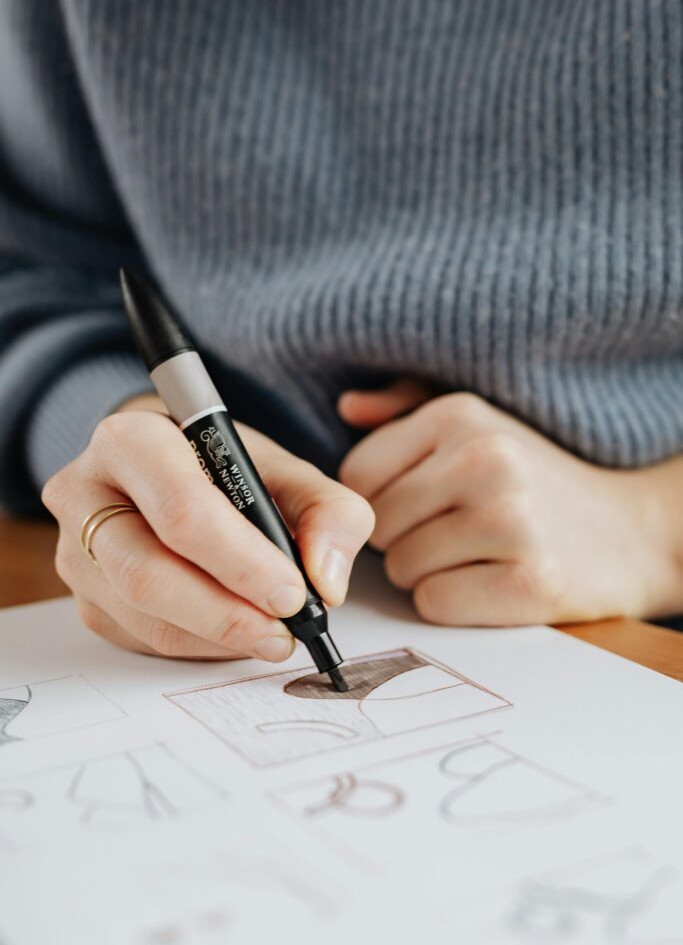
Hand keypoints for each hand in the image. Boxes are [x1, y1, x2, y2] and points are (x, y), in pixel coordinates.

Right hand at [43, 396, 373, 658]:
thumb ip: (328, 512)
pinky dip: (200, 646)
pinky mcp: (86, 599)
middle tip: (285, 631)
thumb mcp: (285, 470)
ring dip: (218, 637)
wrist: (169, 469)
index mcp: (130, 441)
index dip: (240, 560)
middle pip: (149, 573)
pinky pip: (142, 638)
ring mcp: (75, 553)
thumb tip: (326, 581)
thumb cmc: (225, 468)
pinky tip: (236, 632)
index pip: (182, 509)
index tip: (292, 592)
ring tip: (272, 635)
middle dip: (227, 613)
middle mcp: (85, 494)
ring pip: (144, 616)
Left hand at [339, 381, 682, 624]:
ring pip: (402, 569)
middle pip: (378, 527)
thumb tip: (347, 407)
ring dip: (428, 573)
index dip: (379, 500)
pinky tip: (492, 581)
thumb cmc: (534, 480)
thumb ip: (406, 408)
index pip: (357, 475)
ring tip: (478, 554)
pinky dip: (454, 603)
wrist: (630, 532)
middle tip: (457, 533)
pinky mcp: (531, 581)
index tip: (423, 503)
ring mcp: (511, 520)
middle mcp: (484, 460)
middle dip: (405, 539)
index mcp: (460, 414)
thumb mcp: (478, 423)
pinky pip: (435, 603)